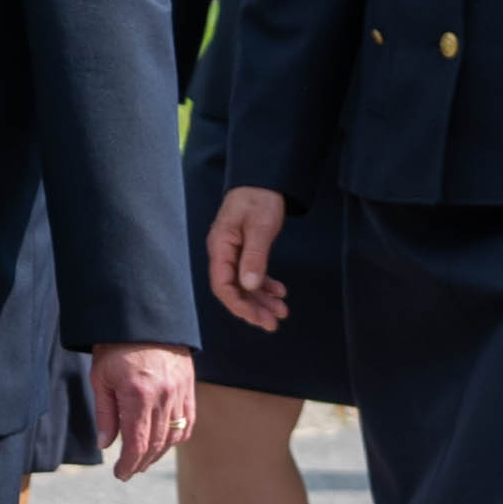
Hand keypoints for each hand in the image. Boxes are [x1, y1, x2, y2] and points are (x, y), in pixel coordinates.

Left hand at [87, 344, 197, 481]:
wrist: (145, 319)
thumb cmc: (115, 348)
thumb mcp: (100, 379)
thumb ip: (105, 414)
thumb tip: (106, 445)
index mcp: (138, 395)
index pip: (138, 443)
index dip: (129, 464)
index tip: (120, 474)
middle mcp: (164, 397)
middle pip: (156, 444)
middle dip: (141, 462)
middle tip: (128, 472)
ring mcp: (180, 393)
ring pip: (174, 435)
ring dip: (159, 453)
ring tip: (143, 460)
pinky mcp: (189, 388)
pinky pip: (188, 421)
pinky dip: (177, 437)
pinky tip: (164, 443)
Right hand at [205, 186, 291, 333]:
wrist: (264, 180)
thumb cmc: (259, 199)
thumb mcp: (260, 227)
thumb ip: (254, 256)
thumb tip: (249, 286)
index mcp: (220, 247)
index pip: (222, 285)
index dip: (239, 305)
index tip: (259, 318)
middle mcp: (223, 253)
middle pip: (233, 289)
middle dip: (252, 308)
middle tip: (274, 323)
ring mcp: (233, 253)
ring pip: (243, 285)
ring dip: (261, 300)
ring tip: (282, 312)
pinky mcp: (244, 250)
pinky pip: (251, 274)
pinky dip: (265, 285)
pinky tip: (280, 292)